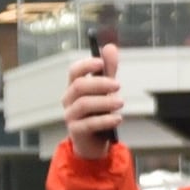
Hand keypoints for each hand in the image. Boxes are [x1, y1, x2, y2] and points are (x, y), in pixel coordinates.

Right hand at [63, 44, 124, 161]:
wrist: (95, 142)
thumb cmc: (98, 112)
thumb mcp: (105, 90)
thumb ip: (108, 70)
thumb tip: (110, 47)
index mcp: (74, 87)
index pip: (74, 71)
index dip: (86, 64)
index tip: (101, 62)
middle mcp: (69, 100)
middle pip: (79, 86)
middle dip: (100, 83)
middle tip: (118, 85)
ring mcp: (70, 115)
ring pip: (84, 104)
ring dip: (104, 102)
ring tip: (120, 103)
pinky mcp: (76, 131)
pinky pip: (89, 124)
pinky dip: (105, 120)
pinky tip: (118, 118)